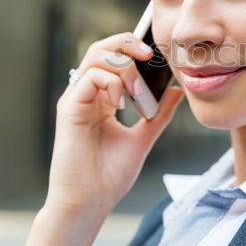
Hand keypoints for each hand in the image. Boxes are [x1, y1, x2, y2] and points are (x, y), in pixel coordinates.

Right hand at [45, 31, 183, 216]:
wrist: (90, 202)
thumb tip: (176, 90)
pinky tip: (121, 105)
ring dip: (123, 67)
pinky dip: (111, 83)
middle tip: (149, 55)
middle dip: (128, 43)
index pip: (113, 57)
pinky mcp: (69, 108)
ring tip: (136, 92)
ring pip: (96, 56)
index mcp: (102, 99)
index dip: (132, 47)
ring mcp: (76, 99)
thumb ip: (158, 114)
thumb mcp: (143, 138)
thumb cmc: (109, 176)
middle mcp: (86, 95)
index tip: (156, 54)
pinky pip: (89, 78)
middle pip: (102, 48)